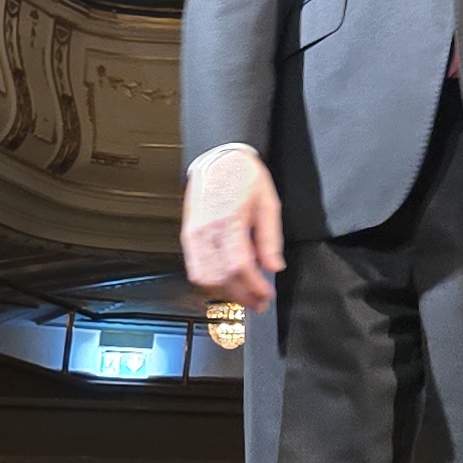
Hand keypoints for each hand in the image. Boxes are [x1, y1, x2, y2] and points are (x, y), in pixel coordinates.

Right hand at [183, 144, 284, 308]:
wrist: (219, 159)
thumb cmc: (243, 176)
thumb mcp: (268, 203)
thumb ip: (270, 239)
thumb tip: (273, 266)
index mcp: (229, 220)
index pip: (239, 266)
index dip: (253, 286)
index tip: (266, 295)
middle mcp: (206, 230)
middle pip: (221, 277)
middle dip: (242, 296)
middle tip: (259, 303)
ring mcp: (193, 235)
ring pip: (204, 278)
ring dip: (225, 294)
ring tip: (245, 296)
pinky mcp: (188, 236)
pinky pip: (195, 269)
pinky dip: (210, 283)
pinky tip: (226, 285)